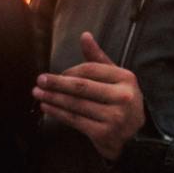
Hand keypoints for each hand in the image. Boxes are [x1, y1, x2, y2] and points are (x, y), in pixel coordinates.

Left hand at [34, 32, 146, 160]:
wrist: (135, 136)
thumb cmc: (122, 101)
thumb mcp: (116, 78)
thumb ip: (98, 58)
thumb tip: (84, 35)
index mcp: (126, 78)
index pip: (91, 70)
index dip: (71, 71)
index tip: (57, 74)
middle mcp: (123, 97)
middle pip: (82, 87)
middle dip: (57, 83)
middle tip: (40, 80)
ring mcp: (114, 117)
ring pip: (76, 104)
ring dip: (53, 98)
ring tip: (38, 94)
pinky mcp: (104, 133)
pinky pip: (75, 120)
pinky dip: (58, 113)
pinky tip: (47, 107)